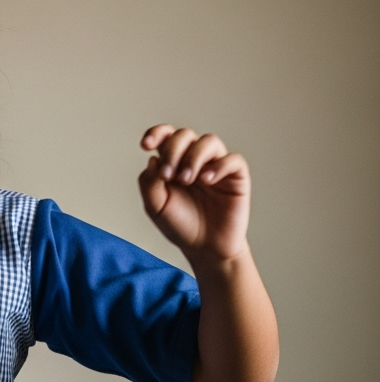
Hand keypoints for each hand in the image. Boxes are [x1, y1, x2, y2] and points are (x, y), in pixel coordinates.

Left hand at [138, 125, 250, 264]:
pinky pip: (233, 159)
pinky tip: (207, 180)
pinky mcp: (236, 176)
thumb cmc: (180, 225)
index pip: (165, 137)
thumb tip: (152, 159)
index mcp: (172, 162)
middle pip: (184, 135)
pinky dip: (218, 166)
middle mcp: (194, 159)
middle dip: (173, 150)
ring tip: (186, 180)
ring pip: (209, 141)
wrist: (204, 247)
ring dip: (193, 157)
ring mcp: (215, 165)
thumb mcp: (155, 207)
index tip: (146, 146)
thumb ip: (149, 183)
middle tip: (167, 175)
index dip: (156, 134)